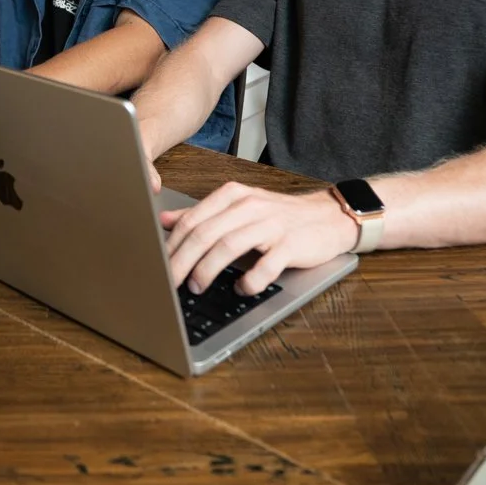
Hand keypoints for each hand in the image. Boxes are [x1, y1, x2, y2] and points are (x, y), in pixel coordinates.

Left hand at [159, 184, 357, 296]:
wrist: (328, 216)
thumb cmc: (279, 216)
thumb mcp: (238, 208)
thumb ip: (202, 214)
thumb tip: (165, 221)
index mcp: (233, 196)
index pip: (193, 220)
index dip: (171, 245)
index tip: (157, 265)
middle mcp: (249, 207)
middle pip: (205, 234)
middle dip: (182, 261)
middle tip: (169, 283)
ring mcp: (271, 225)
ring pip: (228, 246)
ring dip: (207, 270)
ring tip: (196, 287)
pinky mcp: (290, 245)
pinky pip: (264, 266)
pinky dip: (248, 280)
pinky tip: (240, 288)